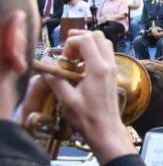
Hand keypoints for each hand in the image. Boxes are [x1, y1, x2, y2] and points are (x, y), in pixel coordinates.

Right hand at [32, 31, 136, 163]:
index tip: (63, 57)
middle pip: (98, 36)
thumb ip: (56, 79)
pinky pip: (105, 53)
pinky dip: (93, 52)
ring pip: (104, 43)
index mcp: (98, 69)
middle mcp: (109, 65)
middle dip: (79, 38)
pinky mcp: (113, 74)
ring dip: (87, 44)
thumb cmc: (87, 117)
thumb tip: (47, 65)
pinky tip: (81, 65)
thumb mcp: (66, 100)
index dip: (71, 42)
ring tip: (73, 57)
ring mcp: (113, 68)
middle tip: (67, 52)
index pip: (87, 40)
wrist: (106, 129)